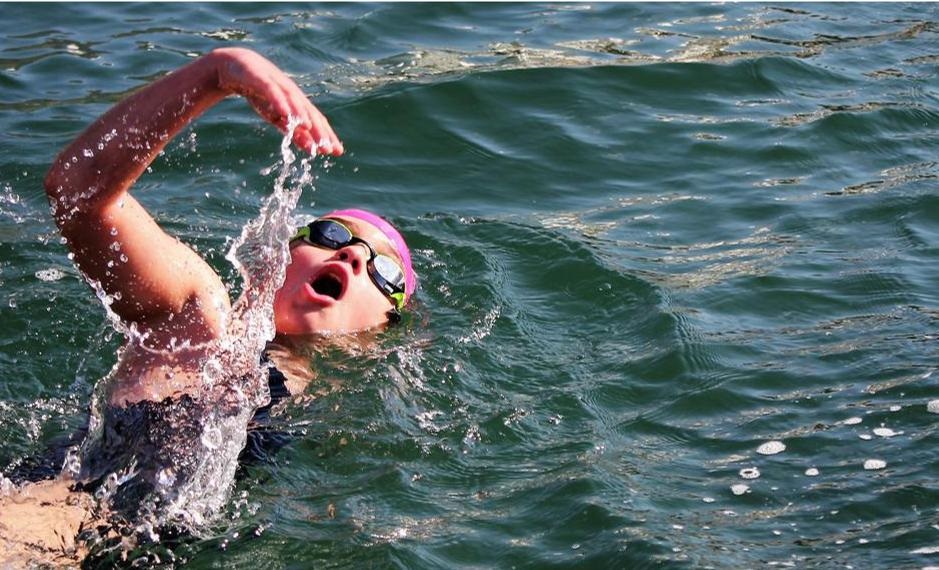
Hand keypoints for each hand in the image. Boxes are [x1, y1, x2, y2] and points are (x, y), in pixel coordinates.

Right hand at [213, 47, 343, 156]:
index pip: (317, 121)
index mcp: (299, 104)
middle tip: (328, 146)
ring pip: (294, 101)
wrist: (239, 67)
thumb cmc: (263, 95)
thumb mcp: (279, 118)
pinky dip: (280, 102)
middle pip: (310, 113)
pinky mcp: (262, 80)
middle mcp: (294, 95)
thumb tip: (311, 148)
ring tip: (310, 128)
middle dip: (320, 130)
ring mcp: (279, 86)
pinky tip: (285, 113)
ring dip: (302, 115)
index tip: (337, 152)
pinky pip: (273, 92)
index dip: (327, 136)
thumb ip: (295, 132)